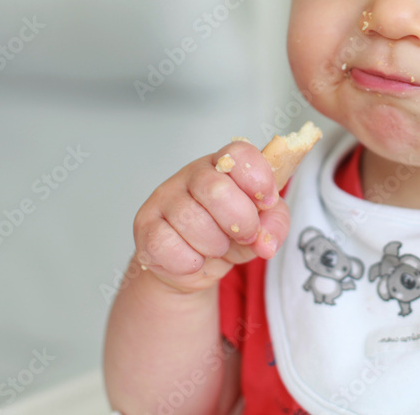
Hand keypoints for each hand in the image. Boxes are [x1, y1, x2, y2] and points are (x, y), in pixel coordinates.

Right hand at [132, 140, 288, 293]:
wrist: (194, 264)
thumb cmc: (229, 234)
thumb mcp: (262, 226)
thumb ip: (274, 225)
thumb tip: (266, 242)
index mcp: (224, 164)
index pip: (239, 154)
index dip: (259, 180)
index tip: (266, 202)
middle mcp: (191, 174)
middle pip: (216, 189)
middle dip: (241, 221)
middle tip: (245, 234)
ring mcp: (164, 198)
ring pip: (193, 222)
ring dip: (215, 246)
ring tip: (217, 247)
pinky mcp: (145, 225)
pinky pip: (166, 245)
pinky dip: (189, 261)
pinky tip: (194, 258)